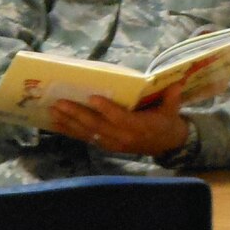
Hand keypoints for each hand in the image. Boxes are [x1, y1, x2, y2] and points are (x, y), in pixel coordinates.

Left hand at [48, 81, 190, 157]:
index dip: (106, 109)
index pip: (120, 118)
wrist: (167, 145)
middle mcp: (123, 137)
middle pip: (97, 125)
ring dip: (69, 122)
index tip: (92, 97)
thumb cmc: (167, 122)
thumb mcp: (172, 110)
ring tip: (53, 111)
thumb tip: (175, 84)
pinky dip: (70, 131)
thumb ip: (171, 97)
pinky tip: (56, 123)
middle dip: (77, 114)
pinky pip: (86, 138)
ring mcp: (113, 143)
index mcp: (140, 127)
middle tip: (60, 102)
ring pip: (88, 133)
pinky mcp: (106, 146)